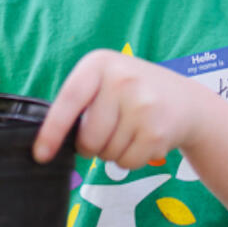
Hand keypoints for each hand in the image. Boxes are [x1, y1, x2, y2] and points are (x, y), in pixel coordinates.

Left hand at [33, 48, 221, 168]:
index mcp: (100, 63)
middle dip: (92, 146)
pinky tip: (143, 139)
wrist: (186, 101)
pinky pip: (126, 163)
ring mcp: (142, 104)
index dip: (52, 130)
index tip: (40, 154)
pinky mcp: (156, 130)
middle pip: (88, 138)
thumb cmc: (134, 93)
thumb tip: (46, 143)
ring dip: (113, 152)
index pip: (69, 100)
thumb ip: (79, 103)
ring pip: (106, 154)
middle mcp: (122, 79)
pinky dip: (130, 159)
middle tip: (109, 131)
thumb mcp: (106, 81)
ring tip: (131, 129)